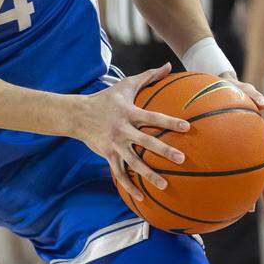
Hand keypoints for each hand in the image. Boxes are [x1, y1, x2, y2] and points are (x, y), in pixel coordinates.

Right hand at [73, 64, 190, 202]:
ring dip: (149, 174)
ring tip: (165, 185)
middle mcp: (122, 129)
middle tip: (181, 159)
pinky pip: (119, 173)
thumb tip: (168, 66)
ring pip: (133, 162)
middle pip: (145, 141)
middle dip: (163, 151)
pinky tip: (141, 197)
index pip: (152, 117)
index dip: (169, 122)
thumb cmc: (106, 98)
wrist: (77, 114)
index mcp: (128, 113)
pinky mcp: (108, 155)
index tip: (186, 127)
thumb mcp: (125, 85)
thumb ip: (149, 76)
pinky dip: (129, 185)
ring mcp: (114, 144)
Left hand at [220, 72, 263, 211]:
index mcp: (256, 136)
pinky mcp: (222, 150)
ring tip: (248, 210)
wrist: (217, 88)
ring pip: (245, 175)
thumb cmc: (233, 89)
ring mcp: (237, 150)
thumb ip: (254, 96)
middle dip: (263, 191)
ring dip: (248, 192)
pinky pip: (224, 168)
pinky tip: (222, 195)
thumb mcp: (244, 89)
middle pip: (259, 173)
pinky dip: (225, 181)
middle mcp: (249, 147)